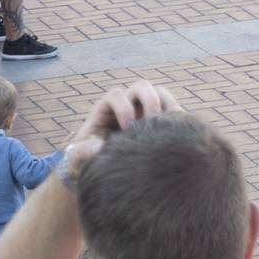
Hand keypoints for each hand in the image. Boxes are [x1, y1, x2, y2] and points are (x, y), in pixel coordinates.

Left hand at [64, 82, 181, 172]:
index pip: (116, 94)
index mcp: (106, 108)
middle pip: (142, 86)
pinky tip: (180, 135)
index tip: (127, 128)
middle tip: (153, 122)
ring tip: (172, 126)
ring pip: (160, 93)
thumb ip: (82, 152)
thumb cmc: (88, 161)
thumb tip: (99, 147)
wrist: (104, 173)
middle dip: (150, 100)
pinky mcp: (158, 122)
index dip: (123, 107)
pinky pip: (172, 110)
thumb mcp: (79, 157)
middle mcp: (127, 104)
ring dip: (168, 105)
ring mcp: (144, 111)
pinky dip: (178, 118)